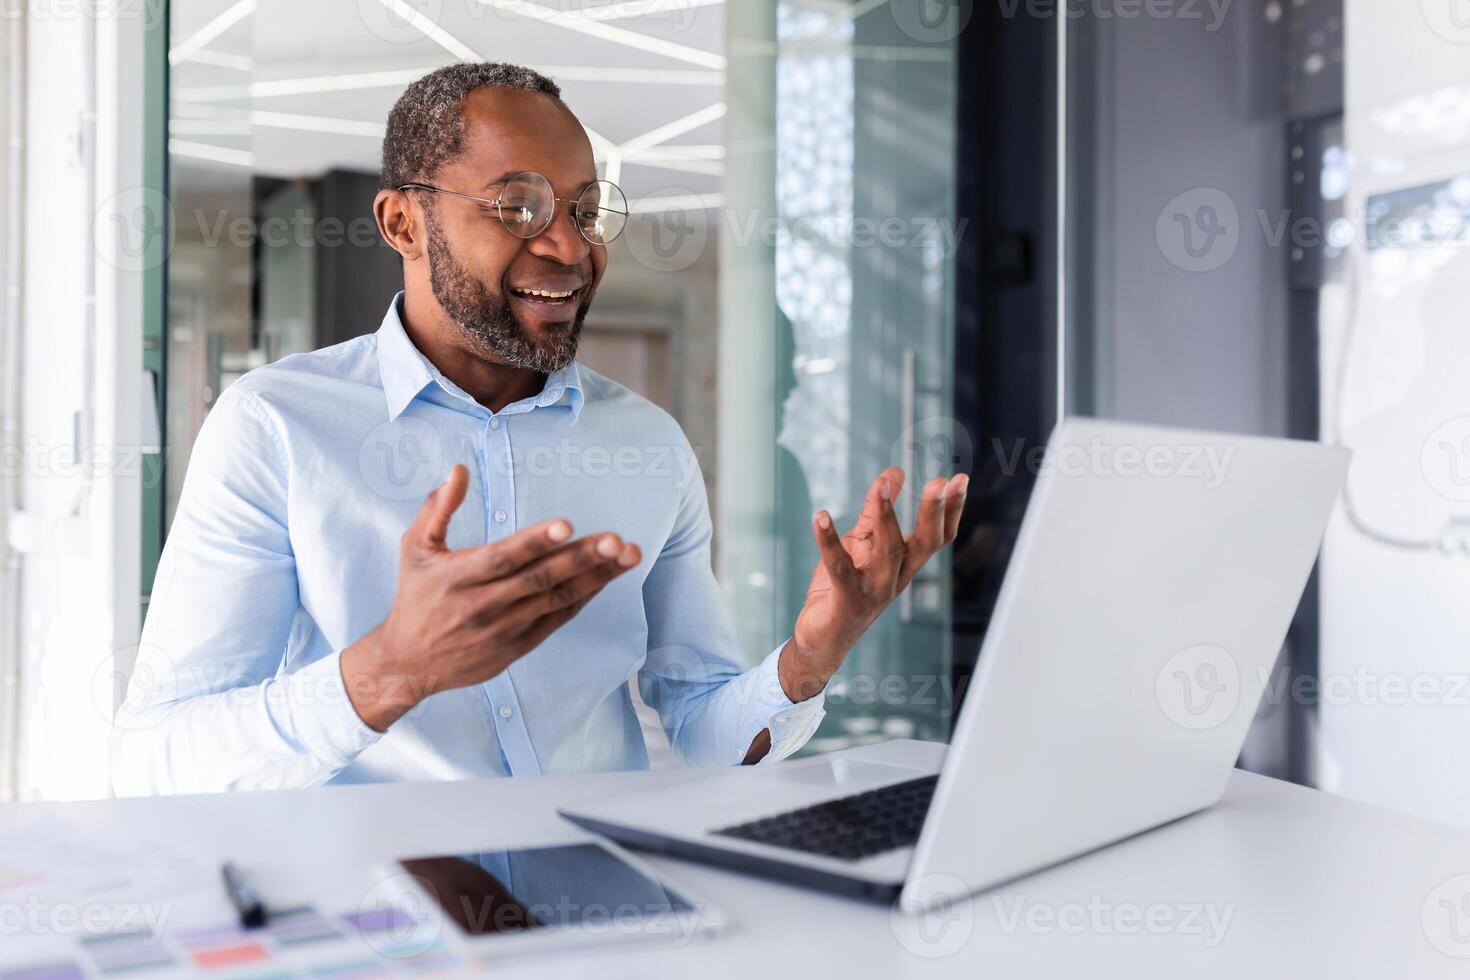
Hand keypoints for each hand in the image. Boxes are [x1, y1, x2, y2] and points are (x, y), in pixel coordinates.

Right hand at [341, 464, 641, 730]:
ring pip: (557, 599)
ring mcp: (503, 629)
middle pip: (540, 578)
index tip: (566, 524)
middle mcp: (483, 605)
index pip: (503, 557)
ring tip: (628, 555)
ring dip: (595, 577)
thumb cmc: (414, 597)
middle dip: (582, 558)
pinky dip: (583, 598)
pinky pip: (557, 619)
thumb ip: (438, 508)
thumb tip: (459, 470)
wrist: (408, 663)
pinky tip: (605, 577)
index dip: (535, 541)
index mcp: (458, 577)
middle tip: (617, 540)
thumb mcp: (416, 549)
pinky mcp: (517, 647)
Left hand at [780, 468, 966, 701]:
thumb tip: (893, 472)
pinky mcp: (847, 600)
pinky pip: (839, 567)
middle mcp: (897, 578)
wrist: (822, 639)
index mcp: (905, 564)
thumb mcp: (862, 543)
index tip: (959, 479)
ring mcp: (875, 591)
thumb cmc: (845, 588)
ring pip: (888, 552)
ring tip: (882, 486)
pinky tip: (821, 517)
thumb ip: (875, 510)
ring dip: (885, 517)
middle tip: (939, 482)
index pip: (938, 537)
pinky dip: (829, 541)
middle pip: (924, 544)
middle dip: (932, 512)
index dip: (952, 510)